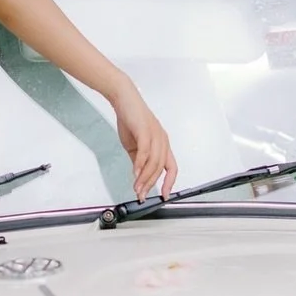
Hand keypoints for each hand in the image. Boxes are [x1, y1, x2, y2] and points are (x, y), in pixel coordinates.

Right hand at [110, 78, 177, 201]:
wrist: (124, 99)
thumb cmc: (130, 120)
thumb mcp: (134, 145)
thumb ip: (138, 160)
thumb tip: (138, 176)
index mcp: (162, 144)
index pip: (172, 167)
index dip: (169, 182)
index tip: (164, 195)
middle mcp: (162, 140)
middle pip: (161, 168)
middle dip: (151, 184)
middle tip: (141, 194)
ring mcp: (156, 135)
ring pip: (154, 163)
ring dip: (144, 178)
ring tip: (136, 187)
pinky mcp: (146, 131)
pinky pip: (145, 152)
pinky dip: (140, 165)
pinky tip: (135, 173)